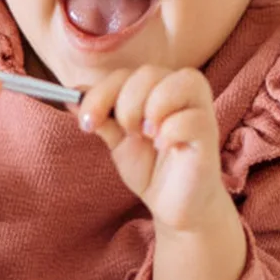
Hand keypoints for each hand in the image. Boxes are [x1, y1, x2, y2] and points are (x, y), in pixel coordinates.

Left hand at [77, 66, 232, 232]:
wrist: (173, 206)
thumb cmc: (150, 167)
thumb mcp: (118, 140)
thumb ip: (100, 116)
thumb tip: (69, 96)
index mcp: (157, 87)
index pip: (124, 74)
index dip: (100, 93)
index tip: (86, 121)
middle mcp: (181, 91)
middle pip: (148, 73)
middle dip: (126, 104)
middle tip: (126, 133)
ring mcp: (200, 110)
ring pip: (178, 83)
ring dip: (151, 109)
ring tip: (147, 136)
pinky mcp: (210, 134)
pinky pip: (190, 118)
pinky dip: (169, 132)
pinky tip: (164, 147)